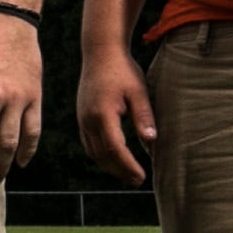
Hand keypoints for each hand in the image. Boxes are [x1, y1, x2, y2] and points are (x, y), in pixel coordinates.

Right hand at [77, 43, 158, 183]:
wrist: (100, 52)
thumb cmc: (122, 70)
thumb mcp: (138, 91)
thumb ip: (144, 116)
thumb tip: (151, 141)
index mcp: (102, 114)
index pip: (115, 149)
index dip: (128, 166)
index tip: (142, 176)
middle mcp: (88, 120)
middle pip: (102, 156)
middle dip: (120, 171)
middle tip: (138, 180)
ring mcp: (82, 119)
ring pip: (94, 152)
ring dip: (110, 166)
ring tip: (128, 174)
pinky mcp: (81, 117)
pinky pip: (89, 144)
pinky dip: (102, 156)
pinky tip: (115, 158)